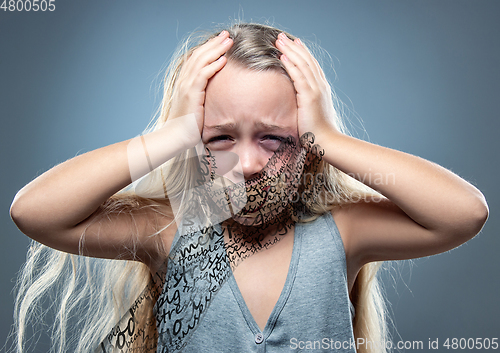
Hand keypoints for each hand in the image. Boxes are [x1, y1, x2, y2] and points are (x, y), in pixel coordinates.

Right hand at [168, 30, 232, 133]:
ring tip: (228, 41)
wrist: (176, 136)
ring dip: (216, 50)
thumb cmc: (187, 126)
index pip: (196, 59)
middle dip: (214, 44)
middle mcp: (184, 80)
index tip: (221, 41)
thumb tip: (214, 96)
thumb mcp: (196, 107)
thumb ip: (203, 98)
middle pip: (199, 55)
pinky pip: (203, 75)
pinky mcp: (191, 93)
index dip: (208, 48)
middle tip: (227, 35)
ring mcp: (186, 86)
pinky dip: (213, 66)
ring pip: (201, 61)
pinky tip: (223, 59)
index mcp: (184, 82)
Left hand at [275, 33, 338, 147]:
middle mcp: (320, 86)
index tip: (294, 43)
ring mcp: (316, 90)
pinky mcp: (309, 97)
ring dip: (290, 51)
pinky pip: (298, 76)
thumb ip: (306, 105)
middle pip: (306, 60)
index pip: (311, 66)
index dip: (302, 53)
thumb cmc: (318, 132)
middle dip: (294, 47)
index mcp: (321, 89)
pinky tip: (283, 56)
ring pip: (302, 64)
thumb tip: (299, 105)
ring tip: (279, 40)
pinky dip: (291, 64)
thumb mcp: (312, 114)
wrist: (326, 141)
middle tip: (282, 36)